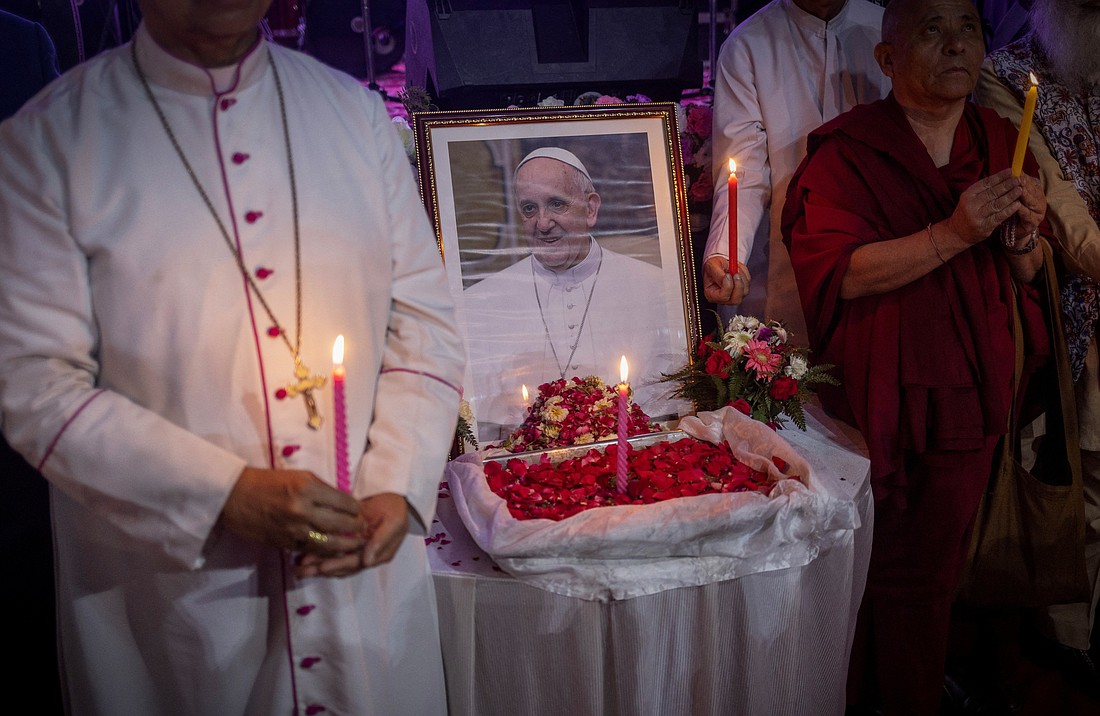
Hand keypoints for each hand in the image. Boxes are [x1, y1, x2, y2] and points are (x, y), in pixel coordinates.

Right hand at [220, 467, 365, 555]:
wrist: (234, 497)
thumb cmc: (267, 482)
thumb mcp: (298, 476)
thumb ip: (322, 489)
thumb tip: (345, 500)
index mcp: (307, 488)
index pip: (342, 501)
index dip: (356, 508)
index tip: (362, 512)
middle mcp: (302, 509)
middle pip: (339, 524)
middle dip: (355, 528)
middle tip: (365, 530)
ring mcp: (293, 529)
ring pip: (328, 542)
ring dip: (345, 545)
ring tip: (358, 545)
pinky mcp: (285, 543)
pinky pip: (311, 550)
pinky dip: (325, 553)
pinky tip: (336, 552)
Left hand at [295, 492, 409, 578]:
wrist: (391, 495)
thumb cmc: (394, 507)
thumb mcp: (395, 521)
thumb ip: (382, 540)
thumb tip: (367, 561)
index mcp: (379, 554)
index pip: (356, 563)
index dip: (339, 566)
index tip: (322, 567)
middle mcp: (366, 556)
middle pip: (342, 567)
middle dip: (322, 569)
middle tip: (302, 571)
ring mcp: (356, 550)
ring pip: (335, 562)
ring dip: (316, 566)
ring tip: (298, 567)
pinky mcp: (347, 542)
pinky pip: (331, 551)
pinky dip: (318, 554)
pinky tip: (303, 556)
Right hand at [702, 256, 750, 304]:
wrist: (719, 264)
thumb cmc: (713, 266)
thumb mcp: (712, 266)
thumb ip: (718, 273)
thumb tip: (727, 278)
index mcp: (712, 295)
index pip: (723, 297)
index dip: (727, 286)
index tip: (727, 275)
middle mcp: (723, 299)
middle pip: (736, 300)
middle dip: (738, 285)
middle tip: (736, 274)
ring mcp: (734, 296)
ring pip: (744, 292)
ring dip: (742, 278)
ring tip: (734, 269)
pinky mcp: (742, 291)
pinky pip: (748, 284)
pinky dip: (745, 275)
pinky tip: (738, 270)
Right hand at [946, 169, 1023, 244]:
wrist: (957, 233)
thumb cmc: (966, 213)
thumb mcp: (969, 199)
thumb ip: (983, 190)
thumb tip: (1002, 178)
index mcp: (968, 195)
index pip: (986, 183)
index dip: (999, 176)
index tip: (1011, 171)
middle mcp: (972, 205)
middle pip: (992, 192)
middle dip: (1007, 185)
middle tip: (1019, 179)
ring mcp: (978, 216)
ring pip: (997, 204)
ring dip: (1010, 196)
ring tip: (1020, 190)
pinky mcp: (984, 226)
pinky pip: (999, 216)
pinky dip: (1009, 210)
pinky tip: (1017, 205)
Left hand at [1014, 173, 1045, 236]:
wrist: (1015, 230)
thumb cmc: (1013, 210)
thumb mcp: (1015, 195)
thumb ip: (1017, 184)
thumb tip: (1015, 170)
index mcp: (1035, 191)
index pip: (1031, 182)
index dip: (1024, 177)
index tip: (1016, 172)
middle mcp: (1039, 200)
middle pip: (1032, 191)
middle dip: (1025, 185)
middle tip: (1018, 179)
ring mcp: (1038, 212)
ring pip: (1031, 202)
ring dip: (1025, 196)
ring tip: (1020, 189)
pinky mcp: (1033, 223)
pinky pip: (1027, 215)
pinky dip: (1022, 210)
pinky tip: (1017, 205)